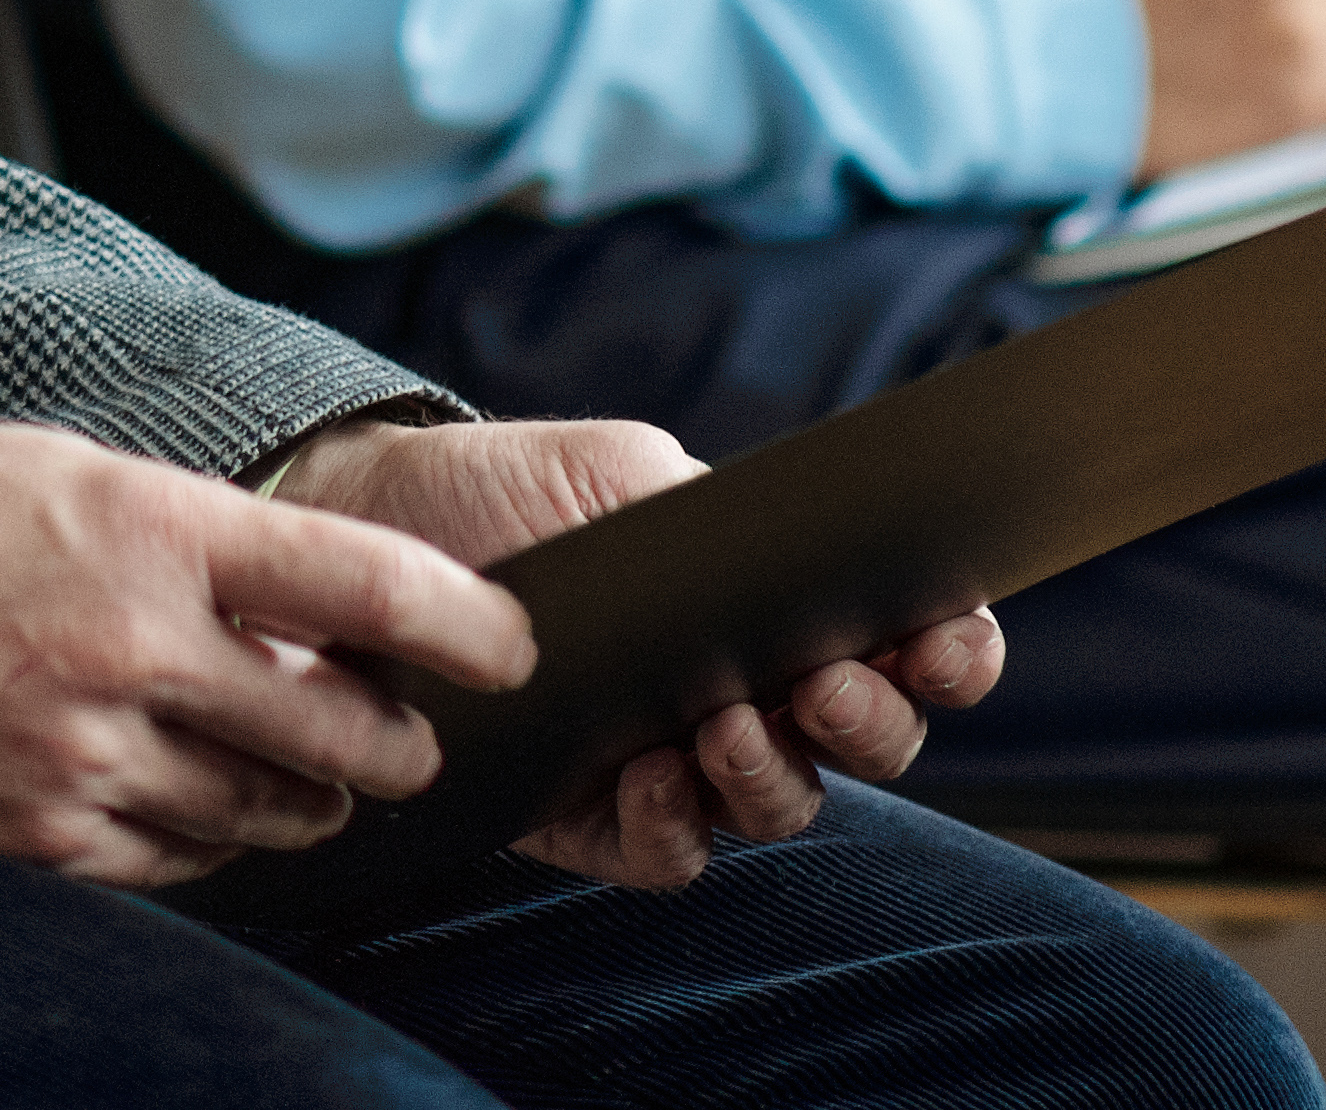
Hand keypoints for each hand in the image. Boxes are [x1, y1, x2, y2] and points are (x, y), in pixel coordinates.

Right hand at [0, 416, 533, 885]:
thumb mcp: (60, 470)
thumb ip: (189, 539)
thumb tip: (305, 612)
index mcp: (144, 528)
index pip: (364, 585)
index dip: (466, 624)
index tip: (513, 646)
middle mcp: (127, 649)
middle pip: (341, 730)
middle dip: (397, 740)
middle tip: (407, 731)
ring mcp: (79, 756)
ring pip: (267, 813)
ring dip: (303, 795)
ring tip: (296, 766)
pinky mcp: (32, 835)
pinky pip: (177, 863)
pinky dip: (207, 837)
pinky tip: (191, 799)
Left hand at [275, 417, 1001, 889]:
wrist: (372, 530)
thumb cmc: (510, 490)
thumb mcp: (624, 472)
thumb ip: (725, 510)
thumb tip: (806, 562)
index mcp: (781, 605)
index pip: (906, 643)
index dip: (952, 650)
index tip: (947, 635)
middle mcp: (751, 694)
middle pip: (870, 740)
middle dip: (877, 719)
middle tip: (832, 684)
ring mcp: (679, 764)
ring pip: (778, 805)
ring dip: (774, 773)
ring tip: (724, 726)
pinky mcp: (596, 820)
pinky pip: (671, 852)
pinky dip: (674, 825)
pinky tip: (646, 777)